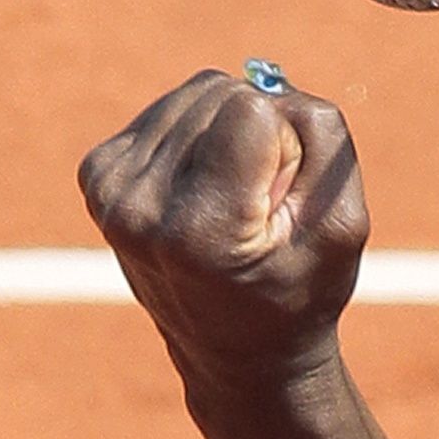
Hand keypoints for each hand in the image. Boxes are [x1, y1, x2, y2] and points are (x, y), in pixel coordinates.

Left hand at [77, 68, 368, 404]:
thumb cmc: (298, 290)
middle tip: (260, 204)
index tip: (279, 200)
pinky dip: (200, 133)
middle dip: (260, 132)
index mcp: (198, 228)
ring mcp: (109, 191)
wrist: (235, 353)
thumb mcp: (340, 225)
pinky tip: (205, 185)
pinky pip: (170, 107)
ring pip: (198, 92)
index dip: (286, 141)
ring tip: (234, 197)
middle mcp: (139, 207)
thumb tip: (270, 86)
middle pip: (224, 92)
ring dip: (230, 129)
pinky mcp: (98, 174)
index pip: (251, 106)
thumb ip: (324, 139)